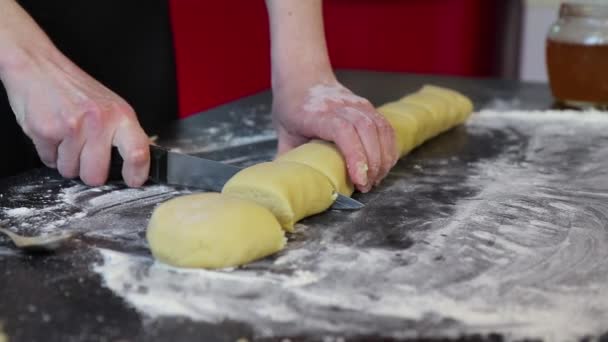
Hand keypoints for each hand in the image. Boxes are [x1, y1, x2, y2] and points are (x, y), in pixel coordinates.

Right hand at [1, 51, 149, 186]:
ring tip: (66, 137)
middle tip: (85, 154)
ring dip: (66, 160)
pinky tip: (53, 133)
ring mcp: (72, 127)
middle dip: (88, 172)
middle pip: (96, 176)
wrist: (38, 66)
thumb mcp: (111, 106)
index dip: (137, 174)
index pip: (138, 152)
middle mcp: (99, 121)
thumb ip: (125, 134)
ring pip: (70, 171)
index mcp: (121, 116)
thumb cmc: (75, 89)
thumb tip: (140, 159)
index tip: (133, 181)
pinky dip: (49, 152)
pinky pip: (49, 161)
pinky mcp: (46, 130)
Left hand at [272, 78, 397, 192]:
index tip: (358, 180)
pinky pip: (385, 126)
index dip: (354, 155)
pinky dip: (389, 148)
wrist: (303, 77)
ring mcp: (356, 104)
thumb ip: (287, 160)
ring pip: (379, 127)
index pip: (342, 130)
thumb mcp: (282, 134)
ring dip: (383, 157)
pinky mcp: (367, 106)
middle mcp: (339, 105)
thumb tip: (289, 189)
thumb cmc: (291, 108)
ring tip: (376, 179)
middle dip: (372, 162)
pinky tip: (384, 165)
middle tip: (367, 186)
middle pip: (366, 130)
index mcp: (314, 113)